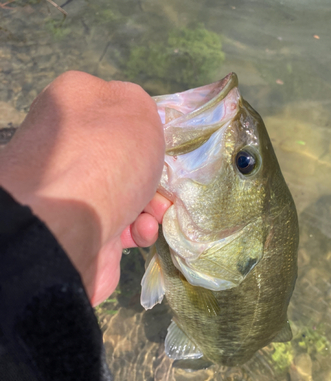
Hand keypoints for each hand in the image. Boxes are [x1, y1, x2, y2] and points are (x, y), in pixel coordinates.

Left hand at [0, 71, 170, 305]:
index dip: (144, 128)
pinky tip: (140, 230)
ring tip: (156, 215)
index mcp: (72, 102)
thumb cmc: (107, 156)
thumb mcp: (138, 109)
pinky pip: (116, 225)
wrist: (66, 224)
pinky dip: (134, 229)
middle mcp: (65, 144)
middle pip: (123, 158)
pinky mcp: (76, 227)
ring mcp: (68, 189)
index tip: (163, 146)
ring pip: (124, 195)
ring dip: (150, 207)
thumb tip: (133, 120)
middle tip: (166, 189)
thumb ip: (141, 106)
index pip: (115, 108)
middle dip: (153, 177)